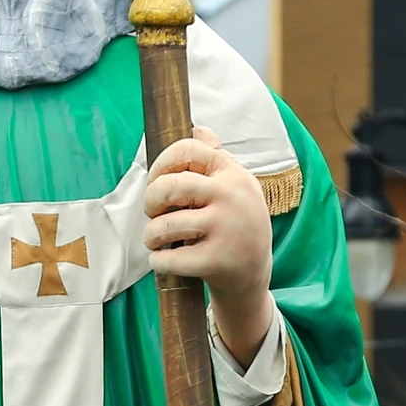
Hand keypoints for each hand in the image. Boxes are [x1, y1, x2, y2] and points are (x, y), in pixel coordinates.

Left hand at [143, 127, 274, 365]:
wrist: (254, 276)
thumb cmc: (237, 225)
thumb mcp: (236, 187)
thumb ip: (216, 158)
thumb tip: (197, 128)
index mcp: (233, 175)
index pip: (189, 151)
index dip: (162, 163)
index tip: (156, 180)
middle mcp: (231, 198)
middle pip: (170, 187)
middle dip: (151, 200)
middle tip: (152, 212)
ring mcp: (225, 230)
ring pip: (165, 225)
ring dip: (151, 234)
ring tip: (155, 239)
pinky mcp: (216, 262)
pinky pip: (169, 259)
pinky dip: (158, 261)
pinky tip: (162, 260)